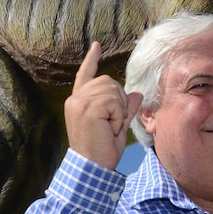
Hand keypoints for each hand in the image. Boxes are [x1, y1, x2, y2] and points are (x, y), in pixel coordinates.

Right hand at [64, 42, 142, 169]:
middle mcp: (76, 98)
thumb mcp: (117, 126)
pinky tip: (109, 129)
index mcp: (79, 101)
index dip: (92, 59)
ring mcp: (79, 101)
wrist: (91, 168)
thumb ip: (125, 108)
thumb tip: (136, 94)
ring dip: (119, 110)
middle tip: (112, 123)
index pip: (86, 74)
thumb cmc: (102, 151)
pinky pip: (114, 101)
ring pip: (113, 90)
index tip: (97, 45)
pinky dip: (118, 116)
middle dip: (119, 100)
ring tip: (109, 127)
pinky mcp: (86, 107)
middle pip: (109, 81)